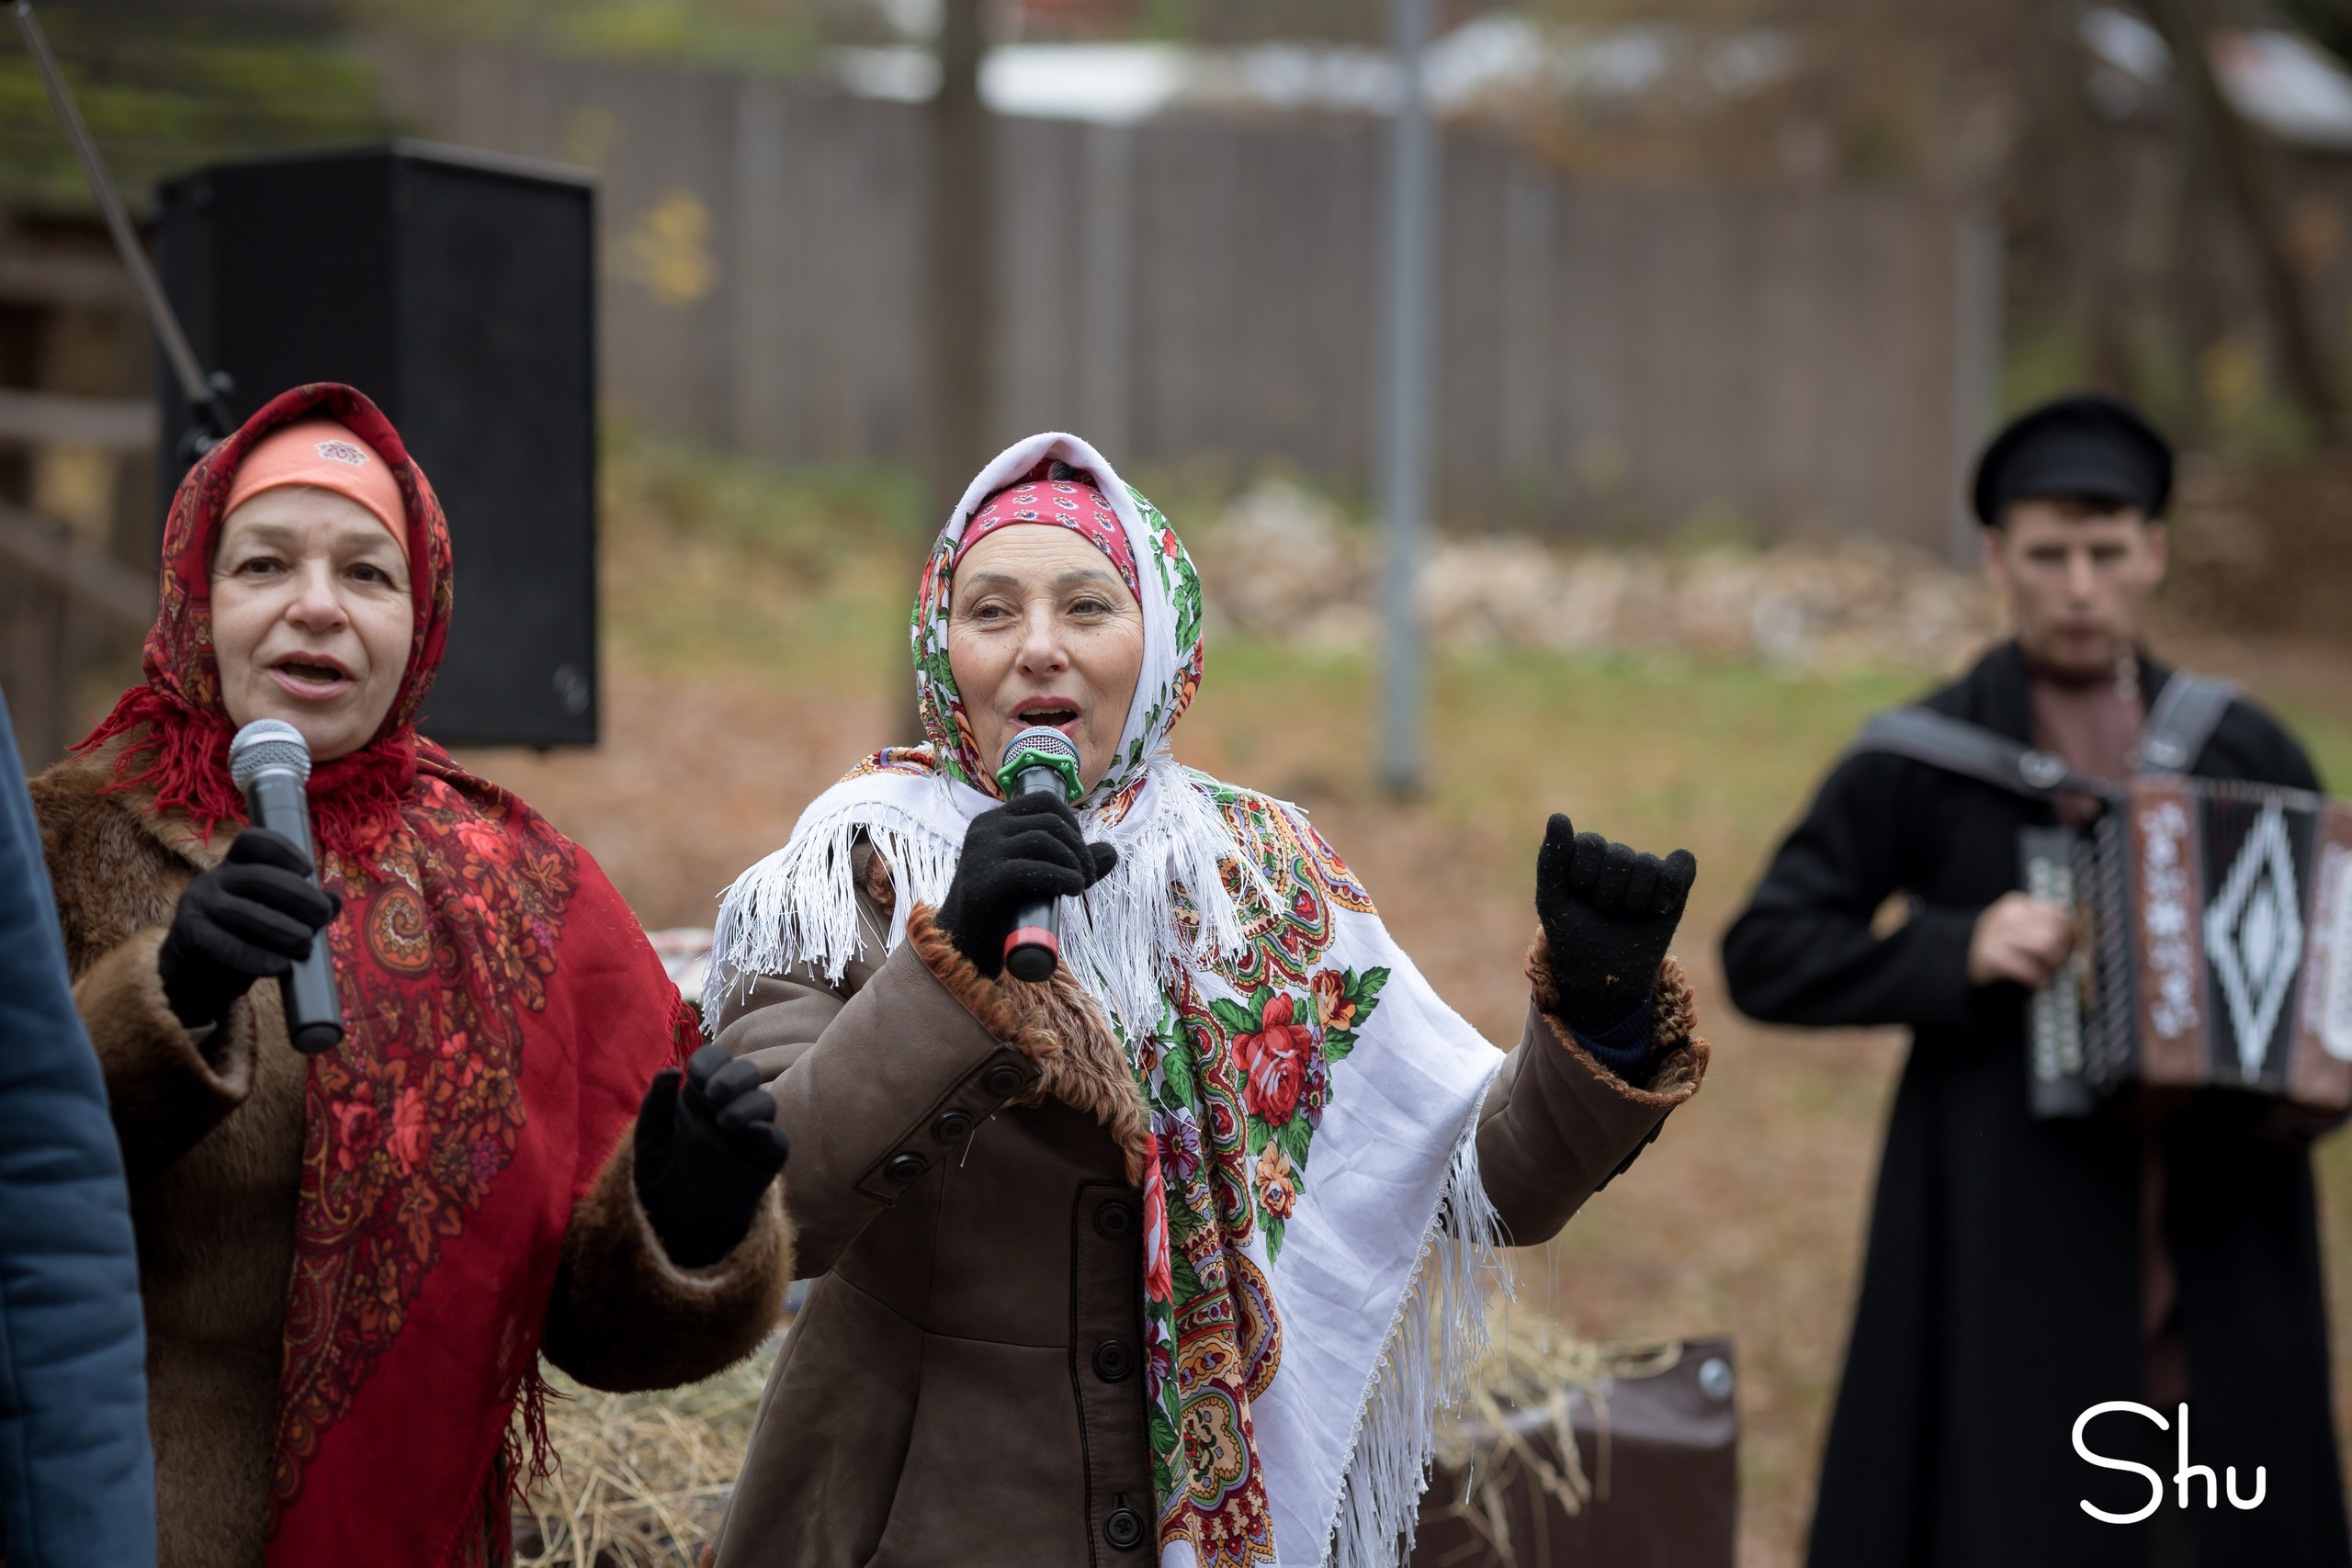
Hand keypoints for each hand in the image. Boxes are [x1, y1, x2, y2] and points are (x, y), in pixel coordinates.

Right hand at [157, 828, 339, 1028]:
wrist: (199, 977)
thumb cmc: (244, 939)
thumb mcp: (275, 917)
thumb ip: (304, 906)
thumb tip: (333, 900)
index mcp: (234, 867)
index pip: (253, 842)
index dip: (283, 850)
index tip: (309, 871)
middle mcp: (213, 879)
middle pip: (258, 877)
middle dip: (298, 895)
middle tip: (321, 915)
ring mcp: (196, 905)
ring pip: (242, 911)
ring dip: (281, 928)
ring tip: (306, 944)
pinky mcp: (188, 935)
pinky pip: (225, 944)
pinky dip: (256, 956)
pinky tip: (280, 965)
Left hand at [634, 1043, 790, 1269]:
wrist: (670, 1224)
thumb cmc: (657, 1177)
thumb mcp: (649, 1138)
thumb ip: (656, 1104)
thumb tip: (672, 1070)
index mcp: (700, 1096)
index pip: (716, 1061)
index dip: (711, 1063)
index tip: (695, 1078)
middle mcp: (728, 1108)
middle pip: (748, 1073)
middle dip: (735, 1076)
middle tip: (714, 1095)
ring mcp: (749, 1134)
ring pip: (766, 1101)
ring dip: (748, 1103)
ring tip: (724, 1122)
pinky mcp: (765, 1160)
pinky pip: (778, 1140)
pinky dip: (768, 1131)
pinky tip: (751, 1132)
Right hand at [937, 793, 1118, 977]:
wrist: (964, 946)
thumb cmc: (1003, 908)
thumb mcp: (1035, 876)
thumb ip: (1070, 862)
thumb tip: (1112, 852)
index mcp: (992, 821)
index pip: (1044, 800)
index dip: (1072, 822)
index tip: (1079, 852)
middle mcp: (984, 829)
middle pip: (1049, 821)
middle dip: (1079, 848)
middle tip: (1087, 876)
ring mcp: (981, 853)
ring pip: (1044, 840)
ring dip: (1074, 862)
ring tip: (1080, 885)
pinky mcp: (985, 881)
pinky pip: (1032, 869)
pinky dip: (1063, 876)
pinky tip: (1073, 889)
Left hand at [1534, 814, 1696, 1036]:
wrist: (1603, 976)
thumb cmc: (1573, 937)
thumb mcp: (1552, 898)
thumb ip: (1552, 858)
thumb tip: (1558, 816)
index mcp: (1584, 853)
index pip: (1592, 845)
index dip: (1584, 878)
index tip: (1577, 898)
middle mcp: (1616, 858)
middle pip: (1622, 857)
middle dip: (1610, 894)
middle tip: (1603, 913)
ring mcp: (1646, 870)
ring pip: (1649, 866)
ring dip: (1635, 902)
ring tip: (1624, 917)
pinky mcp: (1674, 885)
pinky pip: (1683, 864)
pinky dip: (1673, 885)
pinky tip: (1660, 908)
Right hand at [1967, 892, 2074, 987]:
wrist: (1959, 956)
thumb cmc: (1998, 942)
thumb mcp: (2015, 925)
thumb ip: (2040, 924)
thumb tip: (2076, 935)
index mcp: (2016, 904)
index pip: (2057, 913)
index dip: (2069, 932)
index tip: (2068, 945)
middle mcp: (2005, 917)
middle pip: (2053, 930)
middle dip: (2062, 950)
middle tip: (2058, 962)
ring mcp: (1995, 936)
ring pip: (2043, 945)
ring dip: (2052, 963)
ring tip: (2048, 971)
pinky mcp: (1989, 957)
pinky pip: (2025, 967)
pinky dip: (2036, 977)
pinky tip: (2037, 982)